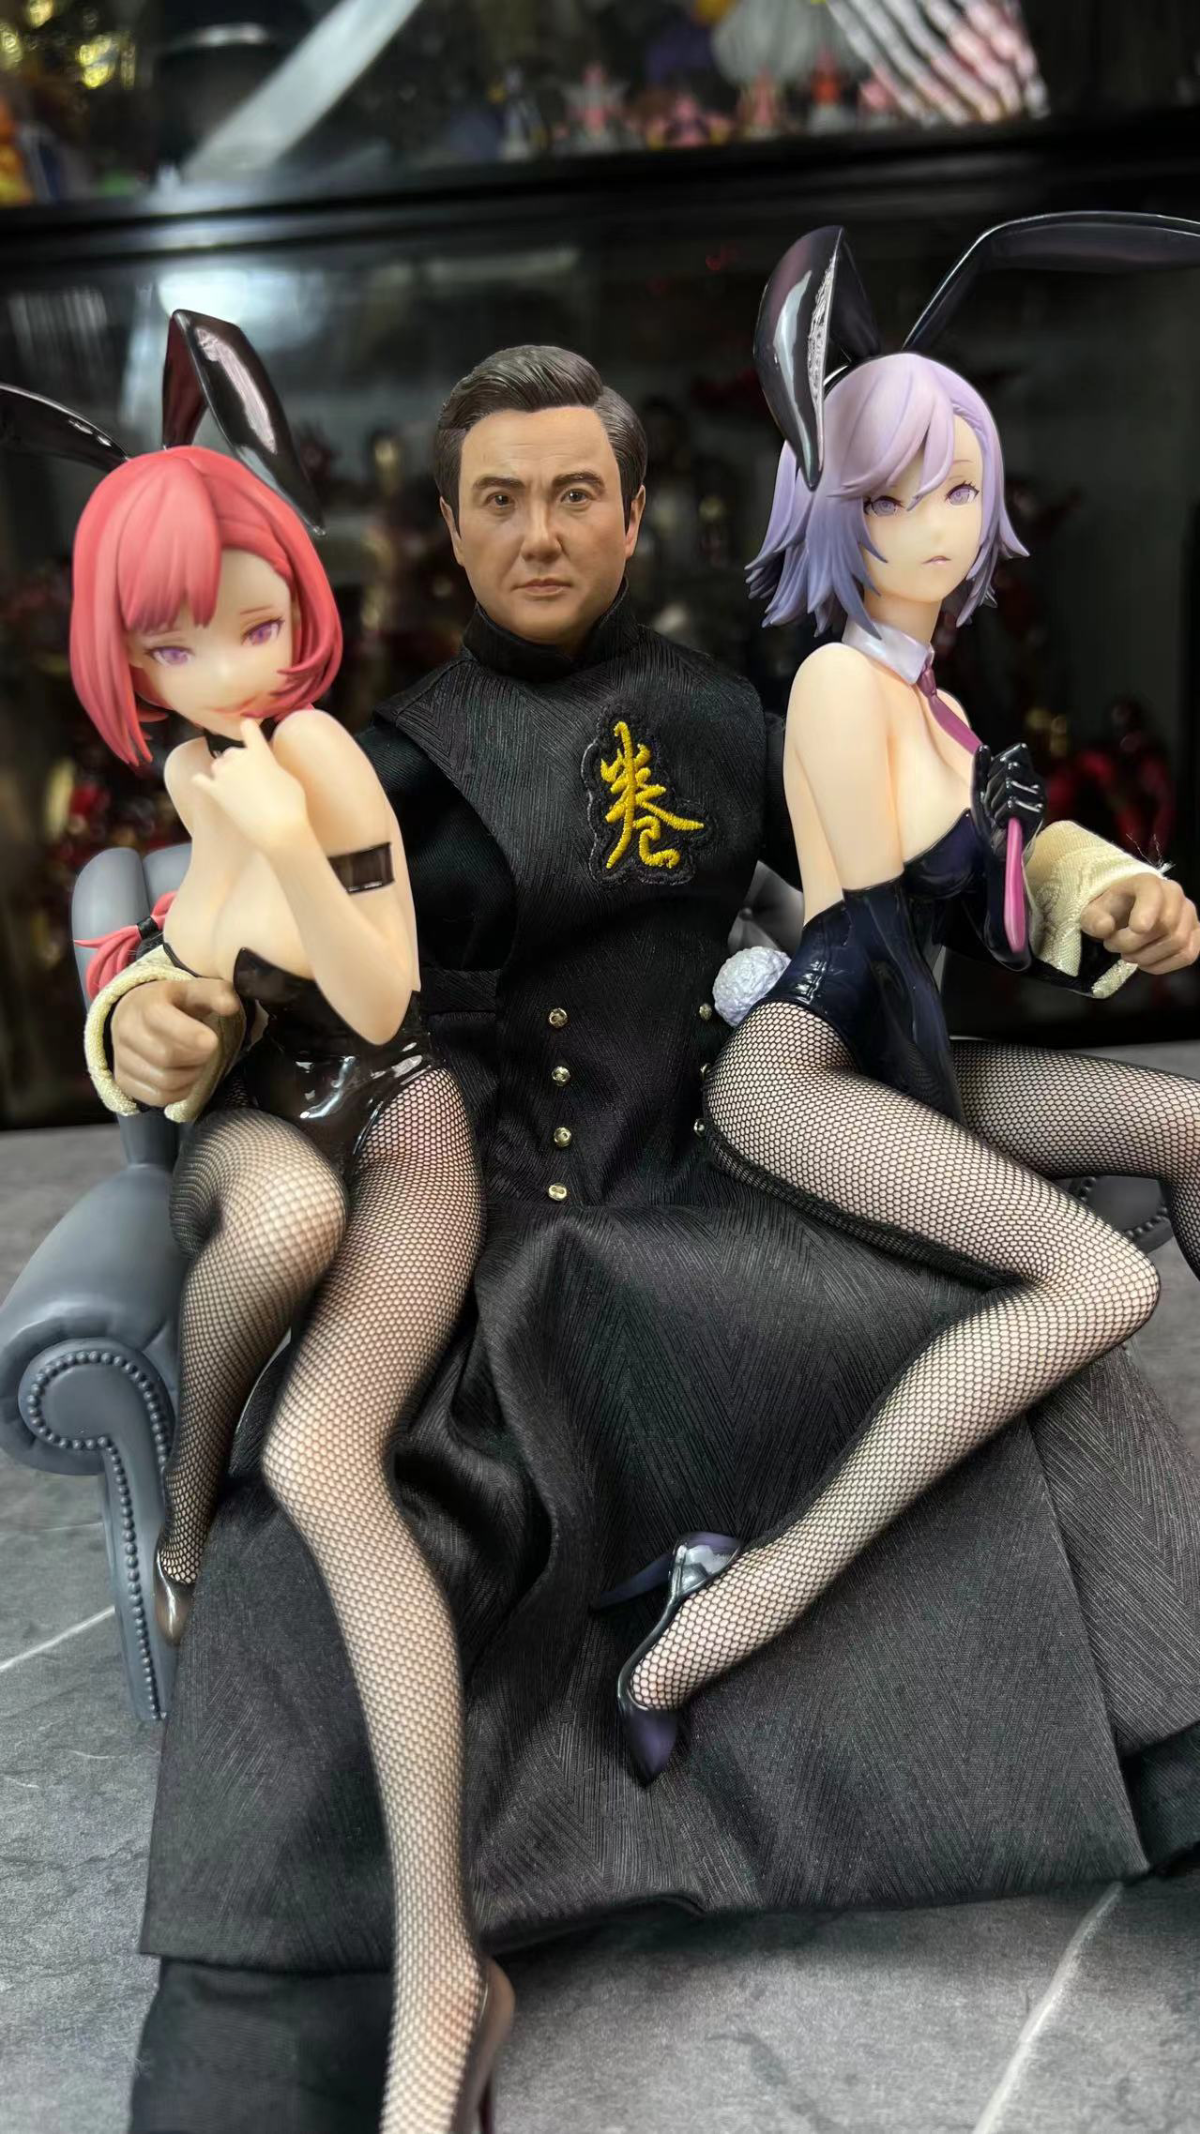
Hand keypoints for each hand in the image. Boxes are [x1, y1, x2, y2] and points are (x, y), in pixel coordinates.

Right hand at [111, 976, 240, 1108]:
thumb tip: (230, 1005)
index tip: (212, 1040)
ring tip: (195, 1063)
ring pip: (163, 1081)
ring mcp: (121, 1058)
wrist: (136, 1014)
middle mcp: (126, 1031)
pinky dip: (179, 1093)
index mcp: (145, 1004)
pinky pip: (157, 1097)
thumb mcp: (195, 991)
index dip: (190, 1034)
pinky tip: (184, 1078)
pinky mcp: (123, 1080)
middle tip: (206, 1051)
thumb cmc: (172, 1004)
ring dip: (190, 1077)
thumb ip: (215, 994)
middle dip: (196, 1057)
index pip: (160, 1020)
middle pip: (166, 1056)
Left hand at [192, 718, 309, 852]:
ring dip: (223, 772)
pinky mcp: (215, 792)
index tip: (250, 734)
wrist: (278, 829)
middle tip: (249, 778)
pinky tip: (204, 783)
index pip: (248, 727)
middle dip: (238, 761)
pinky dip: (201, 781)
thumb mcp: (288, 778)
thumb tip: (265, 767)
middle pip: (231, 751)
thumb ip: (272, 766)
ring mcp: (224, 775)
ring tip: (234, 787)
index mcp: (259, 752)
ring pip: (217, 765)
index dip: (248, 730)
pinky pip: (199, 780)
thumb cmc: (291, 806)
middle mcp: (239, 759)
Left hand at [973, 742, 1045, 852]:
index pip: (1014, 753)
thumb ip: (981, 767)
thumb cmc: (989, 817)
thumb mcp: (980, 789)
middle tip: (993, 805)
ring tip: (998, 815)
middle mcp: (1037, 782)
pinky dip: (1000, 815)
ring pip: (1007, 786)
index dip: (995, 768)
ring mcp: (1040, 798)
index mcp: (1027, 773)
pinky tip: (1004, 823)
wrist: (992, 847)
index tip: (990, 785)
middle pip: (1007, 767)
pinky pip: (1011, 803)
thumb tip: (983, 747)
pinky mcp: (1038, 814)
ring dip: (994, 804)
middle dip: (991, 788)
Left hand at [1081, 873, 1199, 974]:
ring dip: (1147, 956)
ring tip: (1127, 955)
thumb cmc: (1111, 911)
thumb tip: (1105, 928)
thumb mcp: (1094, 913)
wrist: (1126, 913)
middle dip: (1135, 943)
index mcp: (1147, 883)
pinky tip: (1145, 964)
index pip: (1153, 893)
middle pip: (1165, 925)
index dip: (1148, 910)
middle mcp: (1174, 894)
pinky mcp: (1195, 934)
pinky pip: (1188, 954)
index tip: (1137, 928)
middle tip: (1113, 947)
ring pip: (1178, 942)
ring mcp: (1189, 914)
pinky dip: (1164, 966)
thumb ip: (1094, 919)